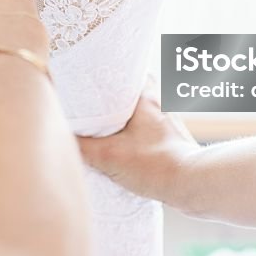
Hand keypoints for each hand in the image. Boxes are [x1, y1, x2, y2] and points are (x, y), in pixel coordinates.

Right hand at [78, 83, 200, 202]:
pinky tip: (121, 144)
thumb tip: (61, 137)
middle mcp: (158, 102)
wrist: (194, 185)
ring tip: (101, 124)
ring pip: (137, 109)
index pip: (122, 71)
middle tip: (88, 102)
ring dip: (121, 114)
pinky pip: (146, 126)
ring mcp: (167, 120)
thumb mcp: (109, 157)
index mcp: (145, 96)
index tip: (85, 78)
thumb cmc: (157, 166)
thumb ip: (82, 147)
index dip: (103, 74)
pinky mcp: (170, 138)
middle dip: (108, 96)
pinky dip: (132, 130)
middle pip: (128, 90)